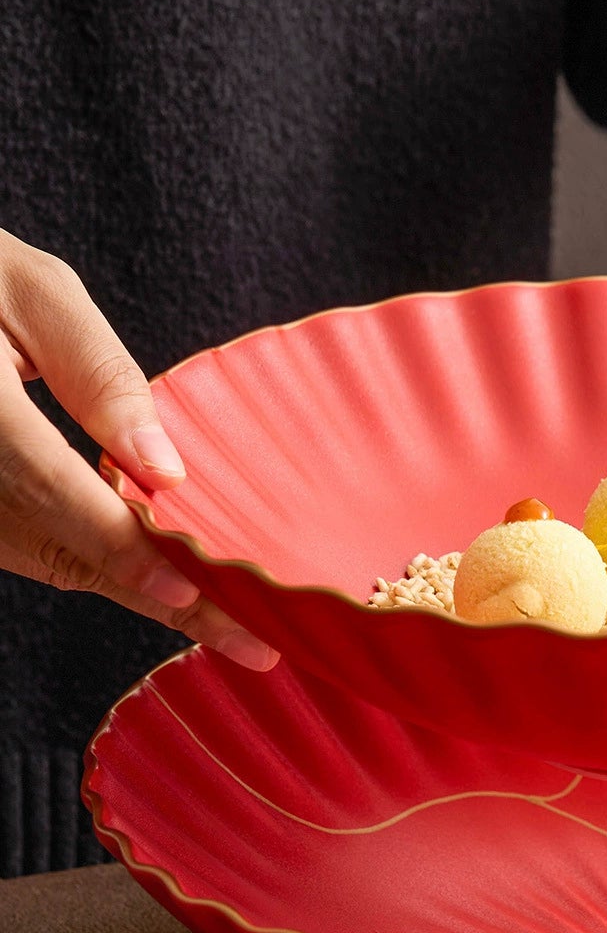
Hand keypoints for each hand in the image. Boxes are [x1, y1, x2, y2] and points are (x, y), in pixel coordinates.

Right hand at [0, 229, 275, 668]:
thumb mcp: (30, 292)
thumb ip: (98, 374)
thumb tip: (163, 470)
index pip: (47, 485)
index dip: (120, 545)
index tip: (187, 590)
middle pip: (61, 550)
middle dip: (160, 598)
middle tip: (251, 641)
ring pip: (53, 562)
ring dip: (142, 591)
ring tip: (234, 625)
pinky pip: (39, 549)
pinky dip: (108, 565)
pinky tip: (179, 579)